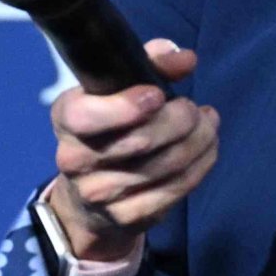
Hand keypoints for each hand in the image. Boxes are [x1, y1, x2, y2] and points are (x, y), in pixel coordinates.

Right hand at [43, 42, 217, 261]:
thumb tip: (185, 59)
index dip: (125, 107)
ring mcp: (99, 194)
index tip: (157, 95)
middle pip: (139, 141)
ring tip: (209, 124)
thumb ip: (150, 64)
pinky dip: (201, 165)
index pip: (86, 117)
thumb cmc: (109, 126)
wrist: (87, 197)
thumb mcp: (116, 89)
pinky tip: (207, 149)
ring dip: (199, 141)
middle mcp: (75, 159)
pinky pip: (175, 190)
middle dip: (181, 120)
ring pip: (165, 166)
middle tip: (196, 110)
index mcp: (67, 119)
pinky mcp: (126, 216)